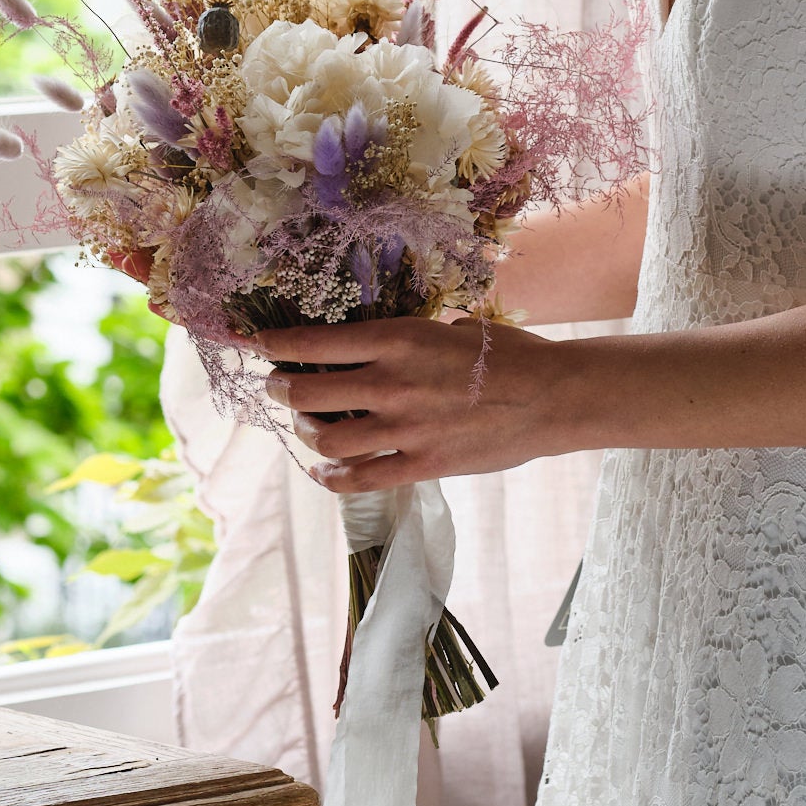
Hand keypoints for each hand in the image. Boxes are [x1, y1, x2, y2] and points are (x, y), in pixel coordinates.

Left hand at [264, 316, 582, 491]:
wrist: (552, 395)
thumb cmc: (507, 352)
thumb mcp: (449, 327)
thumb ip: (407, 338)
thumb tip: (376, 344)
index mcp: (397, 338)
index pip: (314, 342)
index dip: (273, 344)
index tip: (253, 343)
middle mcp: (391, 382)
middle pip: (307, 392)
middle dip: (281, 389)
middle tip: (277, 385)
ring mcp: (404, 428)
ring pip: (327, 439)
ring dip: (306, 432)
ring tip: (305, 425)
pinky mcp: (422, 465)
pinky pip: (360, 479)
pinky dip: (331, 478)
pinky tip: (322, 472)